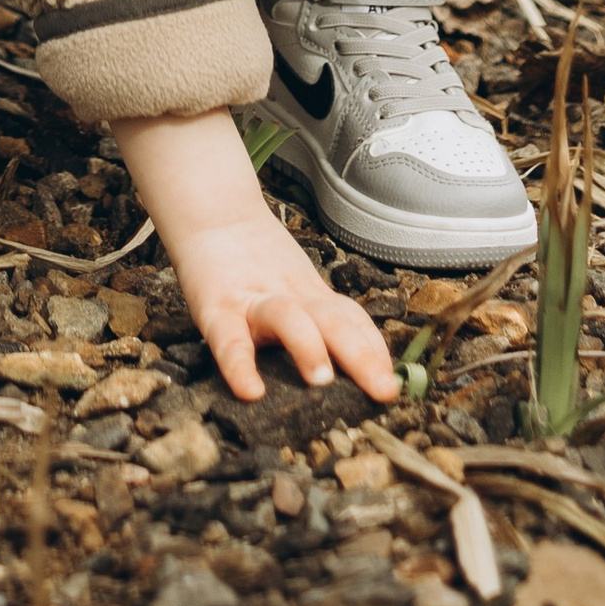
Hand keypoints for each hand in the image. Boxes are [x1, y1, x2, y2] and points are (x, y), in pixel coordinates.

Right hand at [112, 109, 396, 404]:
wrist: (211, 214)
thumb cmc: (251, 263)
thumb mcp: (292, 285)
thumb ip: (317, 318)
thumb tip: (357, 372)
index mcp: (309, 297)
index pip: (350, 319)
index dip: (374, 348)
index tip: (393, 382)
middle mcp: (289, 298)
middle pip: (331, 320)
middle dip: (359, 355)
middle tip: (382, 390)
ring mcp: (253, 300)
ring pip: (288, 318)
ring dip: (308, 346)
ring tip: (321, 379)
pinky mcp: (216, 308)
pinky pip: (230, 339)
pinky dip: (240, 365)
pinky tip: (250, 391)